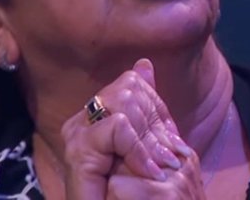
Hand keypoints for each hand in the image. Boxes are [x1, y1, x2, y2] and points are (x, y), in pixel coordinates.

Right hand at [61, 59, 199, 198]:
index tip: (172, 144)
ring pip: (123, 101)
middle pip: (129, 88)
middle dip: (156, 125)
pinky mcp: (79, 151)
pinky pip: (118, 127)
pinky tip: (149, 173)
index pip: (133, 85)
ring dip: (149, 140)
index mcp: (97, 114)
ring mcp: (77, 135)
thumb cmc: (135, 190)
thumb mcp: (147, 144)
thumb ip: (146, 109)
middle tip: (169, 160)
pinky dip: (139, 150)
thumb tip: (144, 64)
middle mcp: (82, 120)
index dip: (158, 111)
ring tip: (160, 169)